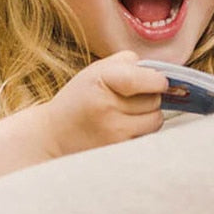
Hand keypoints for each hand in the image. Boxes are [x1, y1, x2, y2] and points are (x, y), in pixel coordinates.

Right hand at [44, 50, 167, 155]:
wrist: (54, 135)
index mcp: (100, 80)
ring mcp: (113, 131)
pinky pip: (147, 137)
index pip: (143, 79)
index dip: (157, 80)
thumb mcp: (97, 70)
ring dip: (149, 115)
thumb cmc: (80, 98)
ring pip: (155, 120)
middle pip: (154, 100)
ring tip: (129, 113)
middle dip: (151, 96)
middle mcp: (106, 107)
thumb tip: (160, 72)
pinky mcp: (118, 150)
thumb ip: (128, 62)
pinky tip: (124, 127)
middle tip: (133, 98)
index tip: (159, 81)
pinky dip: (141, 131)